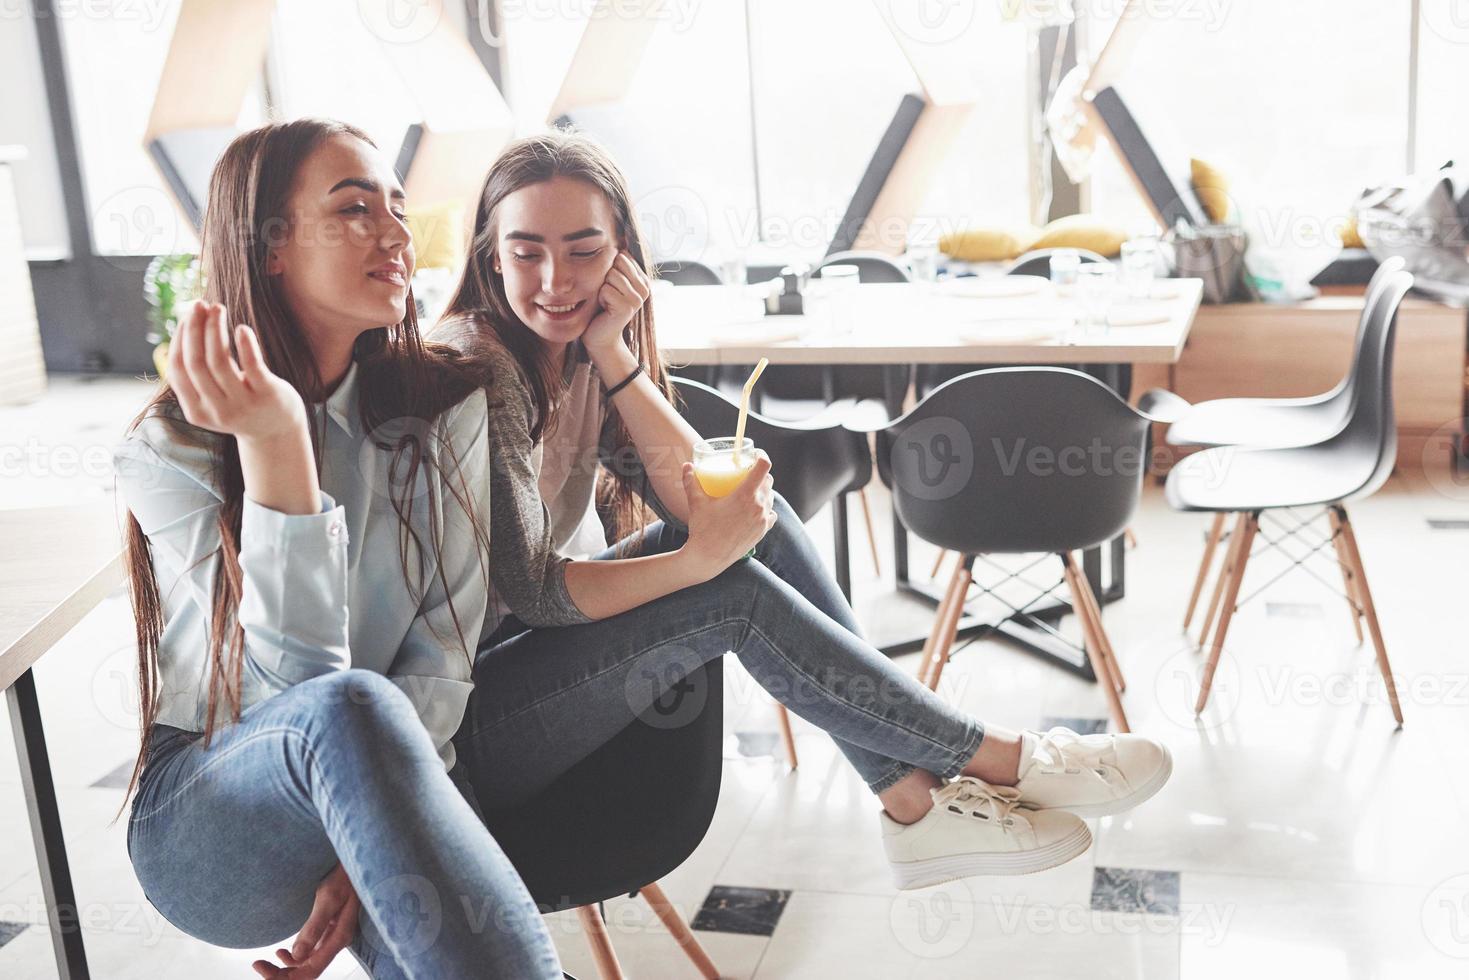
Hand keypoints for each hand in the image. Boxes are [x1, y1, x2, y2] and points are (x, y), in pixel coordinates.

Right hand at [168, 301, 305, 444]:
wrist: (277, 431)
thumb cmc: (241, 404)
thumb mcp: (212, 397)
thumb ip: (197, 374)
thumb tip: (186, 325)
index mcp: (196, 411)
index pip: (177, 369)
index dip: (179, 339)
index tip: (187, 316)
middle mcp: (216, 411)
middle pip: (196, 362)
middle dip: (195, 329)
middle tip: (200, 304)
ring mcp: (243, 405)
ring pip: (219, 361)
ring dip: (215, 329)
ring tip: (218, 308)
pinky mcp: (267, 395)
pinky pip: (252, 365)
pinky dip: (245, 344)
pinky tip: (242, 328)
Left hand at [252, 863, 359, 978]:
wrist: (355, 863)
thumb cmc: (344, 876)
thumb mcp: (328, 898)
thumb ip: (314, 927)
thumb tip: (296, 955)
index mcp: (339, 937)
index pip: (311, 970)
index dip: (286, 977)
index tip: (263, 968)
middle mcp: (336, 941)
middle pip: (308, 969)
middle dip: (282, 973)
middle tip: (258, 965)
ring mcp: (332, 937)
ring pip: (307, 963)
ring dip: (285, 967)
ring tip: (264, 962)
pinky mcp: (328, 930)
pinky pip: (310, 953)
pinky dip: (293, 957)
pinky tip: (282, 952)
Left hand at [583, 251, 650, 354]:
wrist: (601, 335)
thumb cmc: (602, 306)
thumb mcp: (610, 281)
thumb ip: (617, 264)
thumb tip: (620, 239)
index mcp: (643, 280)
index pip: (623, 255)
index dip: (610, 267)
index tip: (611, 285)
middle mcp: (644, 288)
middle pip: (618, 262)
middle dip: (606, 276)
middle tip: (607, 294)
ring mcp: (637, 299)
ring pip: (611, 275)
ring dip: (601, 288)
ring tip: (605, 301)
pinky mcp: (627, 307)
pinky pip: (606, 289)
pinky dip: (599, 298)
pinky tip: (604, 308)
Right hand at [678, 452, 775, 578]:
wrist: (708, 559)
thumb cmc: (702, 529)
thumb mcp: (696, 503)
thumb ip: (691, 481)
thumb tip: (686, 466)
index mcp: (745, 495)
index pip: (764, 467)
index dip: (762, 456)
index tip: (755, 454)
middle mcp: (758, 506)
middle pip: (768, 481)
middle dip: (760, 474)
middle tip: (748, 472)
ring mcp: (762, 520)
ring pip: (770, 498)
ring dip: (762, 492)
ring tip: (750, 491)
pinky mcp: (762, 532)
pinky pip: (770, 514)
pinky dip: (764, 509)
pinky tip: (754, 510)